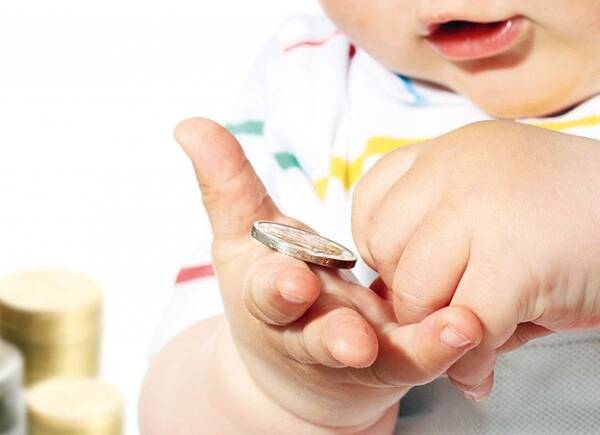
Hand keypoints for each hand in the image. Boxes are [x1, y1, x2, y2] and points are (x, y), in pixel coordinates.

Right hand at [174, 118, 482, 430]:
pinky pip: (420, 356)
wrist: (301, 365)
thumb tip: (188, 124)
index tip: (292, 280)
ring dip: (416, 345)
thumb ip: (225, 184)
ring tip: (456, 328)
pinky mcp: (395, 362)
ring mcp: (358, 351)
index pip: (266, 293)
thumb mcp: (245, 236)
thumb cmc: (272, 287)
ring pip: (382, 355)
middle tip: (355, 339)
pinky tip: (472, 324)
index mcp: (270, 298)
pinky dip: (444, 344)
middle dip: (333, 337)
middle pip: (318, 338)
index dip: (276, 287)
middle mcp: (311, 331)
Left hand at [352, 120, 599, 399]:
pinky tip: (485, 365)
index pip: (370, 200)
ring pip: (415, 287)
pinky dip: (470, 360)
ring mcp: (483, 208)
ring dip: (435, 328)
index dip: (381, 248)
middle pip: (384, 246)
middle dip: (407, 292)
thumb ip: (437, 246)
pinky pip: (464, 326)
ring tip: (469, 334)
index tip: (409, 270)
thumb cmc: (569, 219)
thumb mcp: (491, 210)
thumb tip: (395, 315)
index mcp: (447, 153)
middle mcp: (457, 168)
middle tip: (445, 310)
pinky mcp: (516, 258)